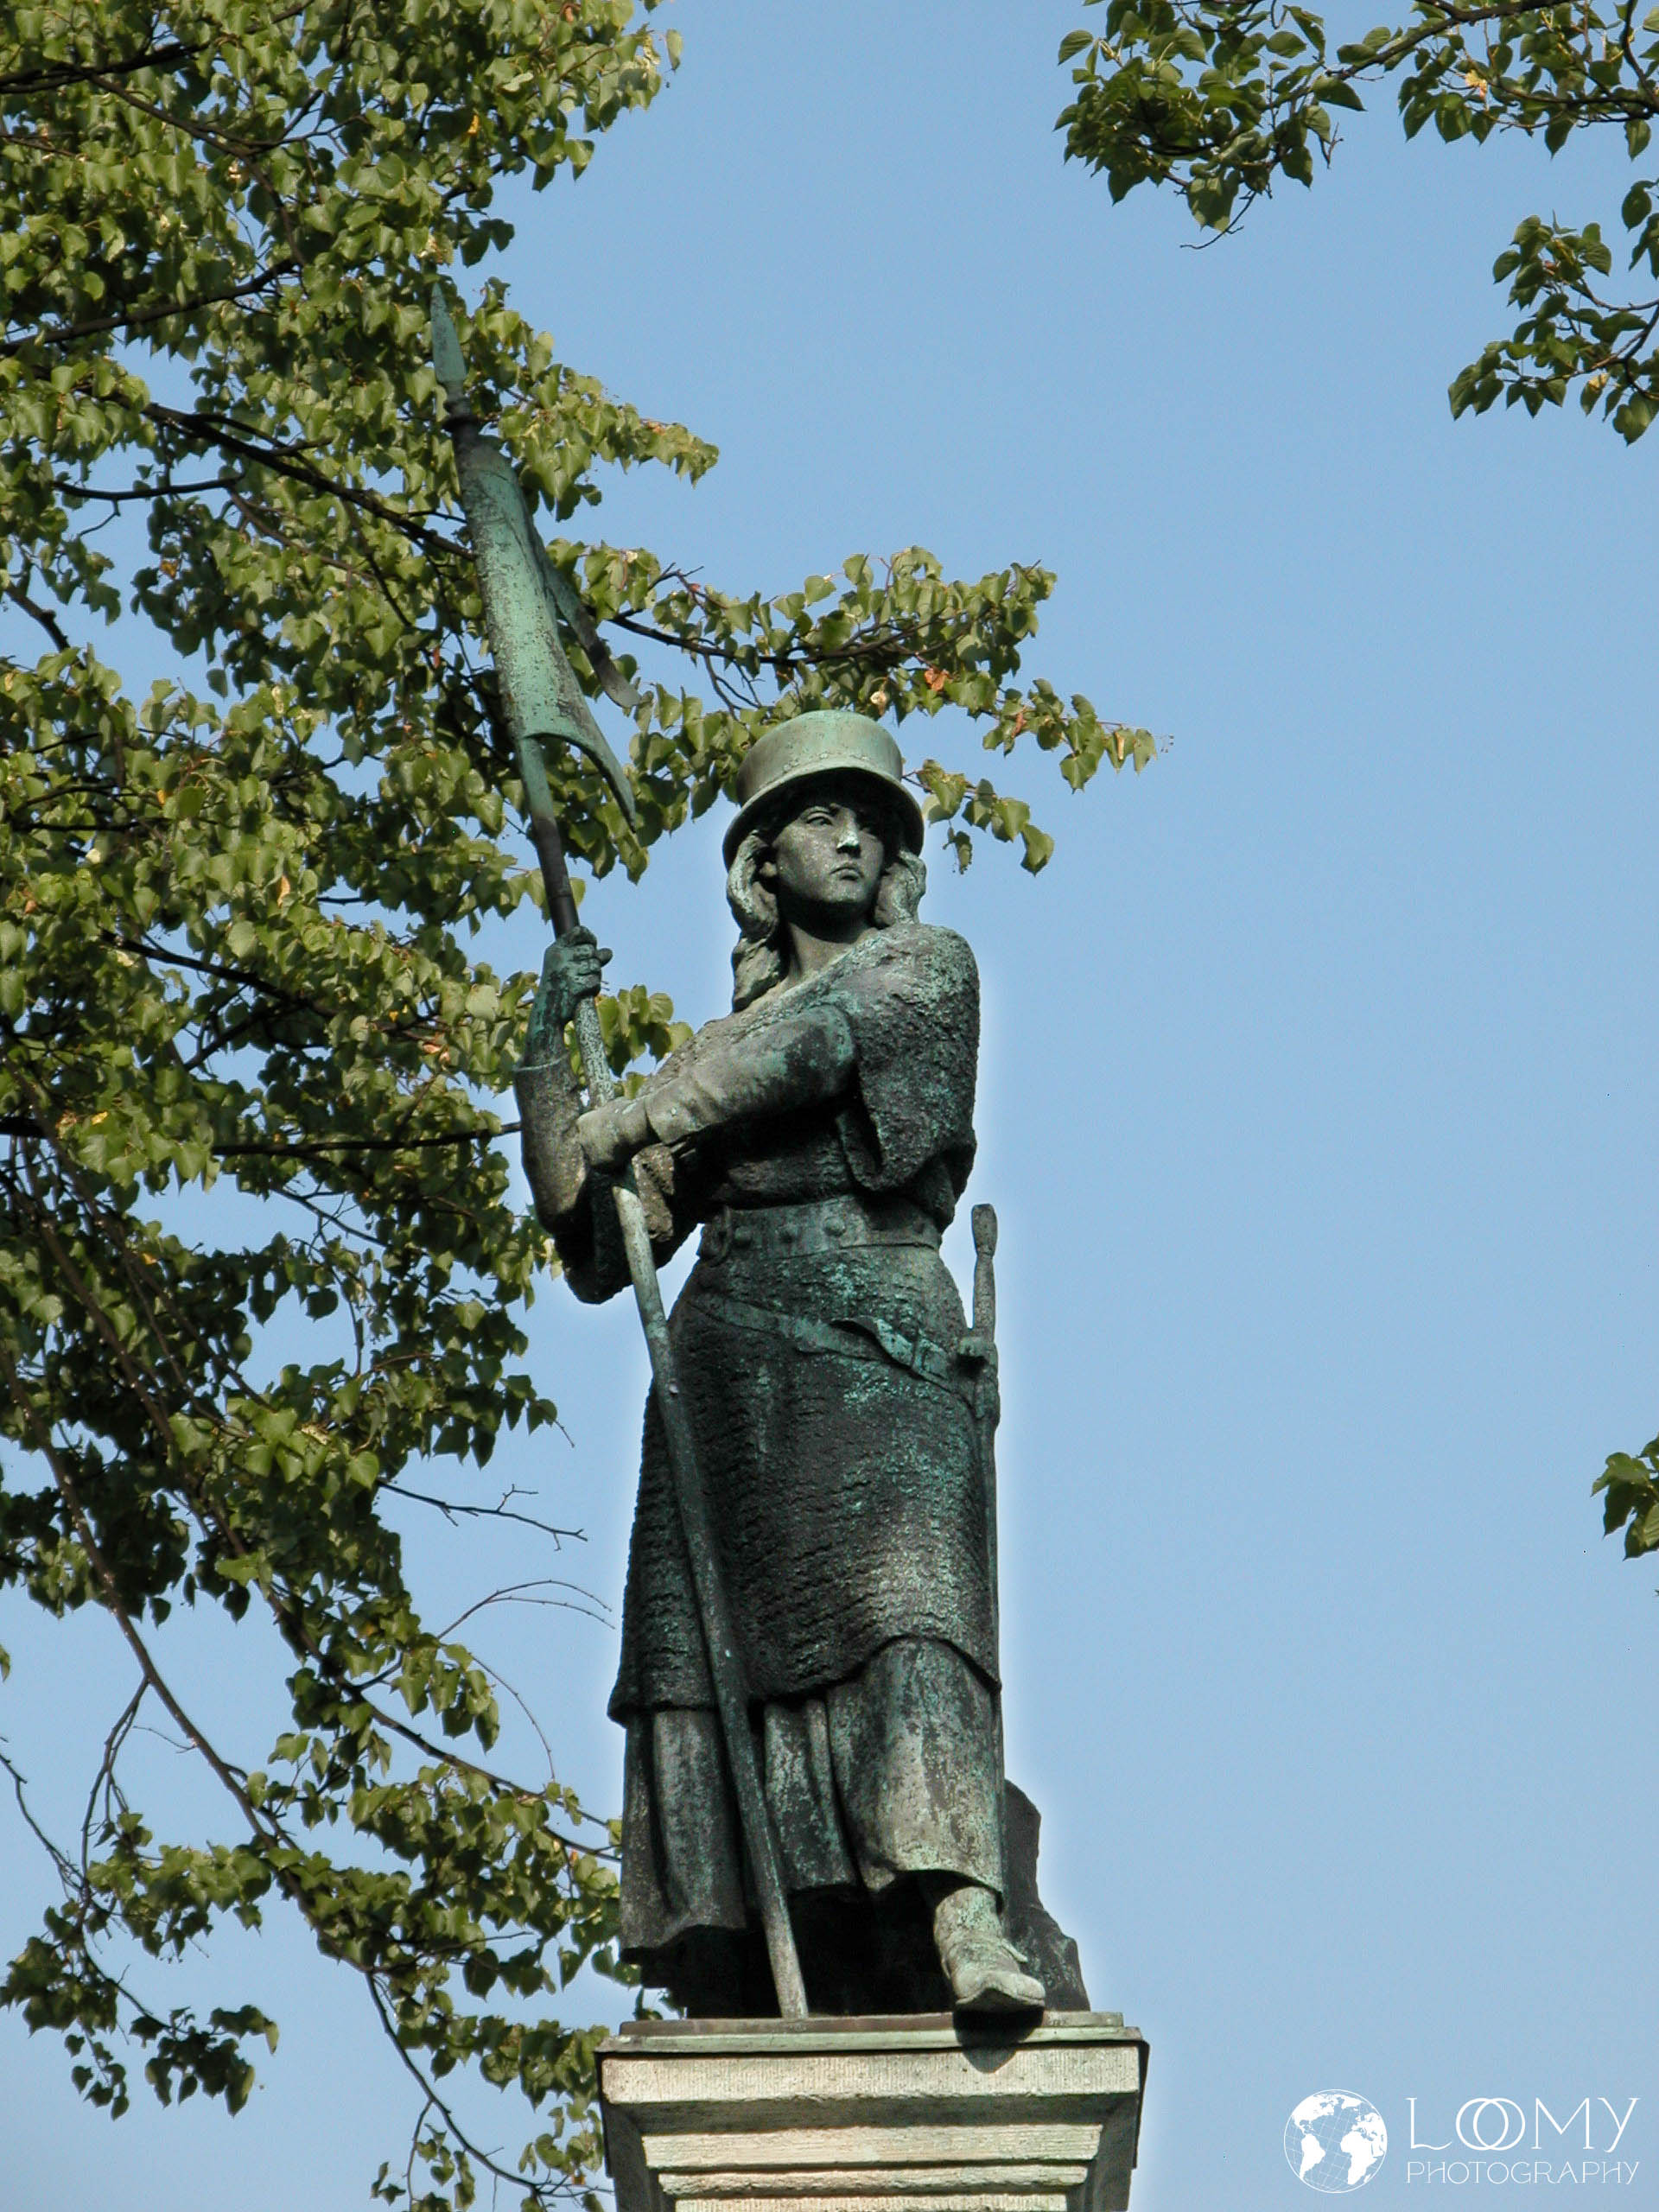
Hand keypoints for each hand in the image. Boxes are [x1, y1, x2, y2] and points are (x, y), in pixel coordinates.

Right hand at [522, 928, 610, 1063]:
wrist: (547, 1013)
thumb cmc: (559, 988)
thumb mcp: (568, 967)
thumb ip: (588, 957)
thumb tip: (608, 952)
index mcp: (555, 950)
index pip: (579, 932)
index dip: (590, 937)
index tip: (592, 945)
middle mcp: (559, 957)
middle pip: (591, 950)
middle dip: (593, 961)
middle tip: (584, 973)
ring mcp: (566, 972)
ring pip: (596, 965)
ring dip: (594, 976)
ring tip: (582, 984)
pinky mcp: (574, 986)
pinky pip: (595, 981)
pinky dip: (593, 988)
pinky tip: (583, 993)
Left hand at [577, 1093, 651, 1171]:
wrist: (631, 1126)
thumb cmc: (626, 1113)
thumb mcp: (615, 1105)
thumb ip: (610, 1112)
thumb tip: (616, 1109)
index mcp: (582, 1122)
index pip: (586, 1131)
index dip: (598, 1135)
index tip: (608, 1136)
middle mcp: (581, 1138)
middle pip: (589, 1146)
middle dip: (600, 1148)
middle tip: (615, 1148)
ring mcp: (587, 1152)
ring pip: (597, 1158)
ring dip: (607, 1158)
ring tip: (622, 1155)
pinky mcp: (596, 1164)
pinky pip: (605, 1168)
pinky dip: (614, 1167)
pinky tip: (624, 1162)